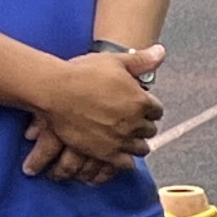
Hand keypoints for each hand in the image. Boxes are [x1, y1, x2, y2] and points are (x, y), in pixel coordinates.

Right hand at [24, 46, 160, 177]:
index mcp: (141, 101)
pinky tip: (118, 152)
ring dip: (136, 143)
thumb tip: (161, 52)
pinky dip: (125, 159)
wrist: (54, 90)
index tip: (137, 105)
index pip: (156, 110)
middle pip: (149, 130)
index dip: (147, 108)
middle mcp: (135, 122)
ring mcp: (122, 139)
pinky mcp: (107, 153)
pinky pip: (127, 164)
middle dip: (142, 124)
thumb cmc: (82, 72)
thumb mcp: (113, 61)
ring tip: (125, 136)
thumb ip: (140, 60)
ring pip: (141, 148)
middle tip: (129, 120)